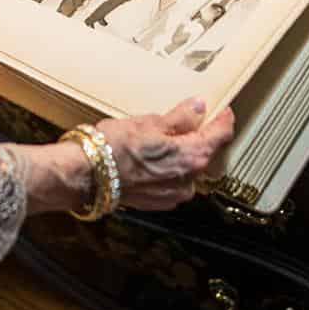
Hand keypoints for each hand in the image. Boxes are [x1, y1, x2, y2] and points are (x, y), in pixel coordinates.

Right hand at [89, 97, 237, 210]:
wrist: (85, 175)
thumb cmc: (112, 147)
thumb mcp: (148, 122)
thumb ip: (179, 117)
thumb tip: (198, 107)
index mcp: (192, 155)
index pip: (221, 135)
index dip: (223, 119)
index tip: (222, 110)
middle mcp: (189, 179)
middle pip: (204, 152)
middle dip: (195, 136)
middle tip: (182, 121)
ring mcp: (175, 194)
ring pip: (185, 168)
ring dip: (178, 154)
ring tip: (155, 141)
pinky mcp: (159, 202)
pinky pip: (170, 181)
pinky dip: (164, 169)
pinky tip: (145, 159)